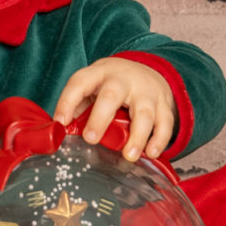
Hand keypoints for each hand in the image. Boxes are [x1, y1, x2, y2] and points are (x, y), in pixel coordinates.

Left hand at [54, 56, 175, 159]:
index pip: (80, 83)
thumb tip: (61, 131)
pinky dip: (160, 139)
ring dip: (137, 135)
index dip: (68, 102)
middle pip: (112, 95)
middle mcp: (123, 79)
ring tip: (129, 155)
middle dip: (100, 118)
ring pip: (144, 112)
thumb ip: (79, 107)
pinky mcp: (163, 104)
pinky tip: (151, 153)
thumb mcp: (93, 87)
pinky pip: (165, 122)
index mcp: (99, 73)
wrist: (146, 71)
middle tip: (91, 139)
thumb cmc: (111, 85)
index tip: (60, 122)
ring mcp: (146, 91)